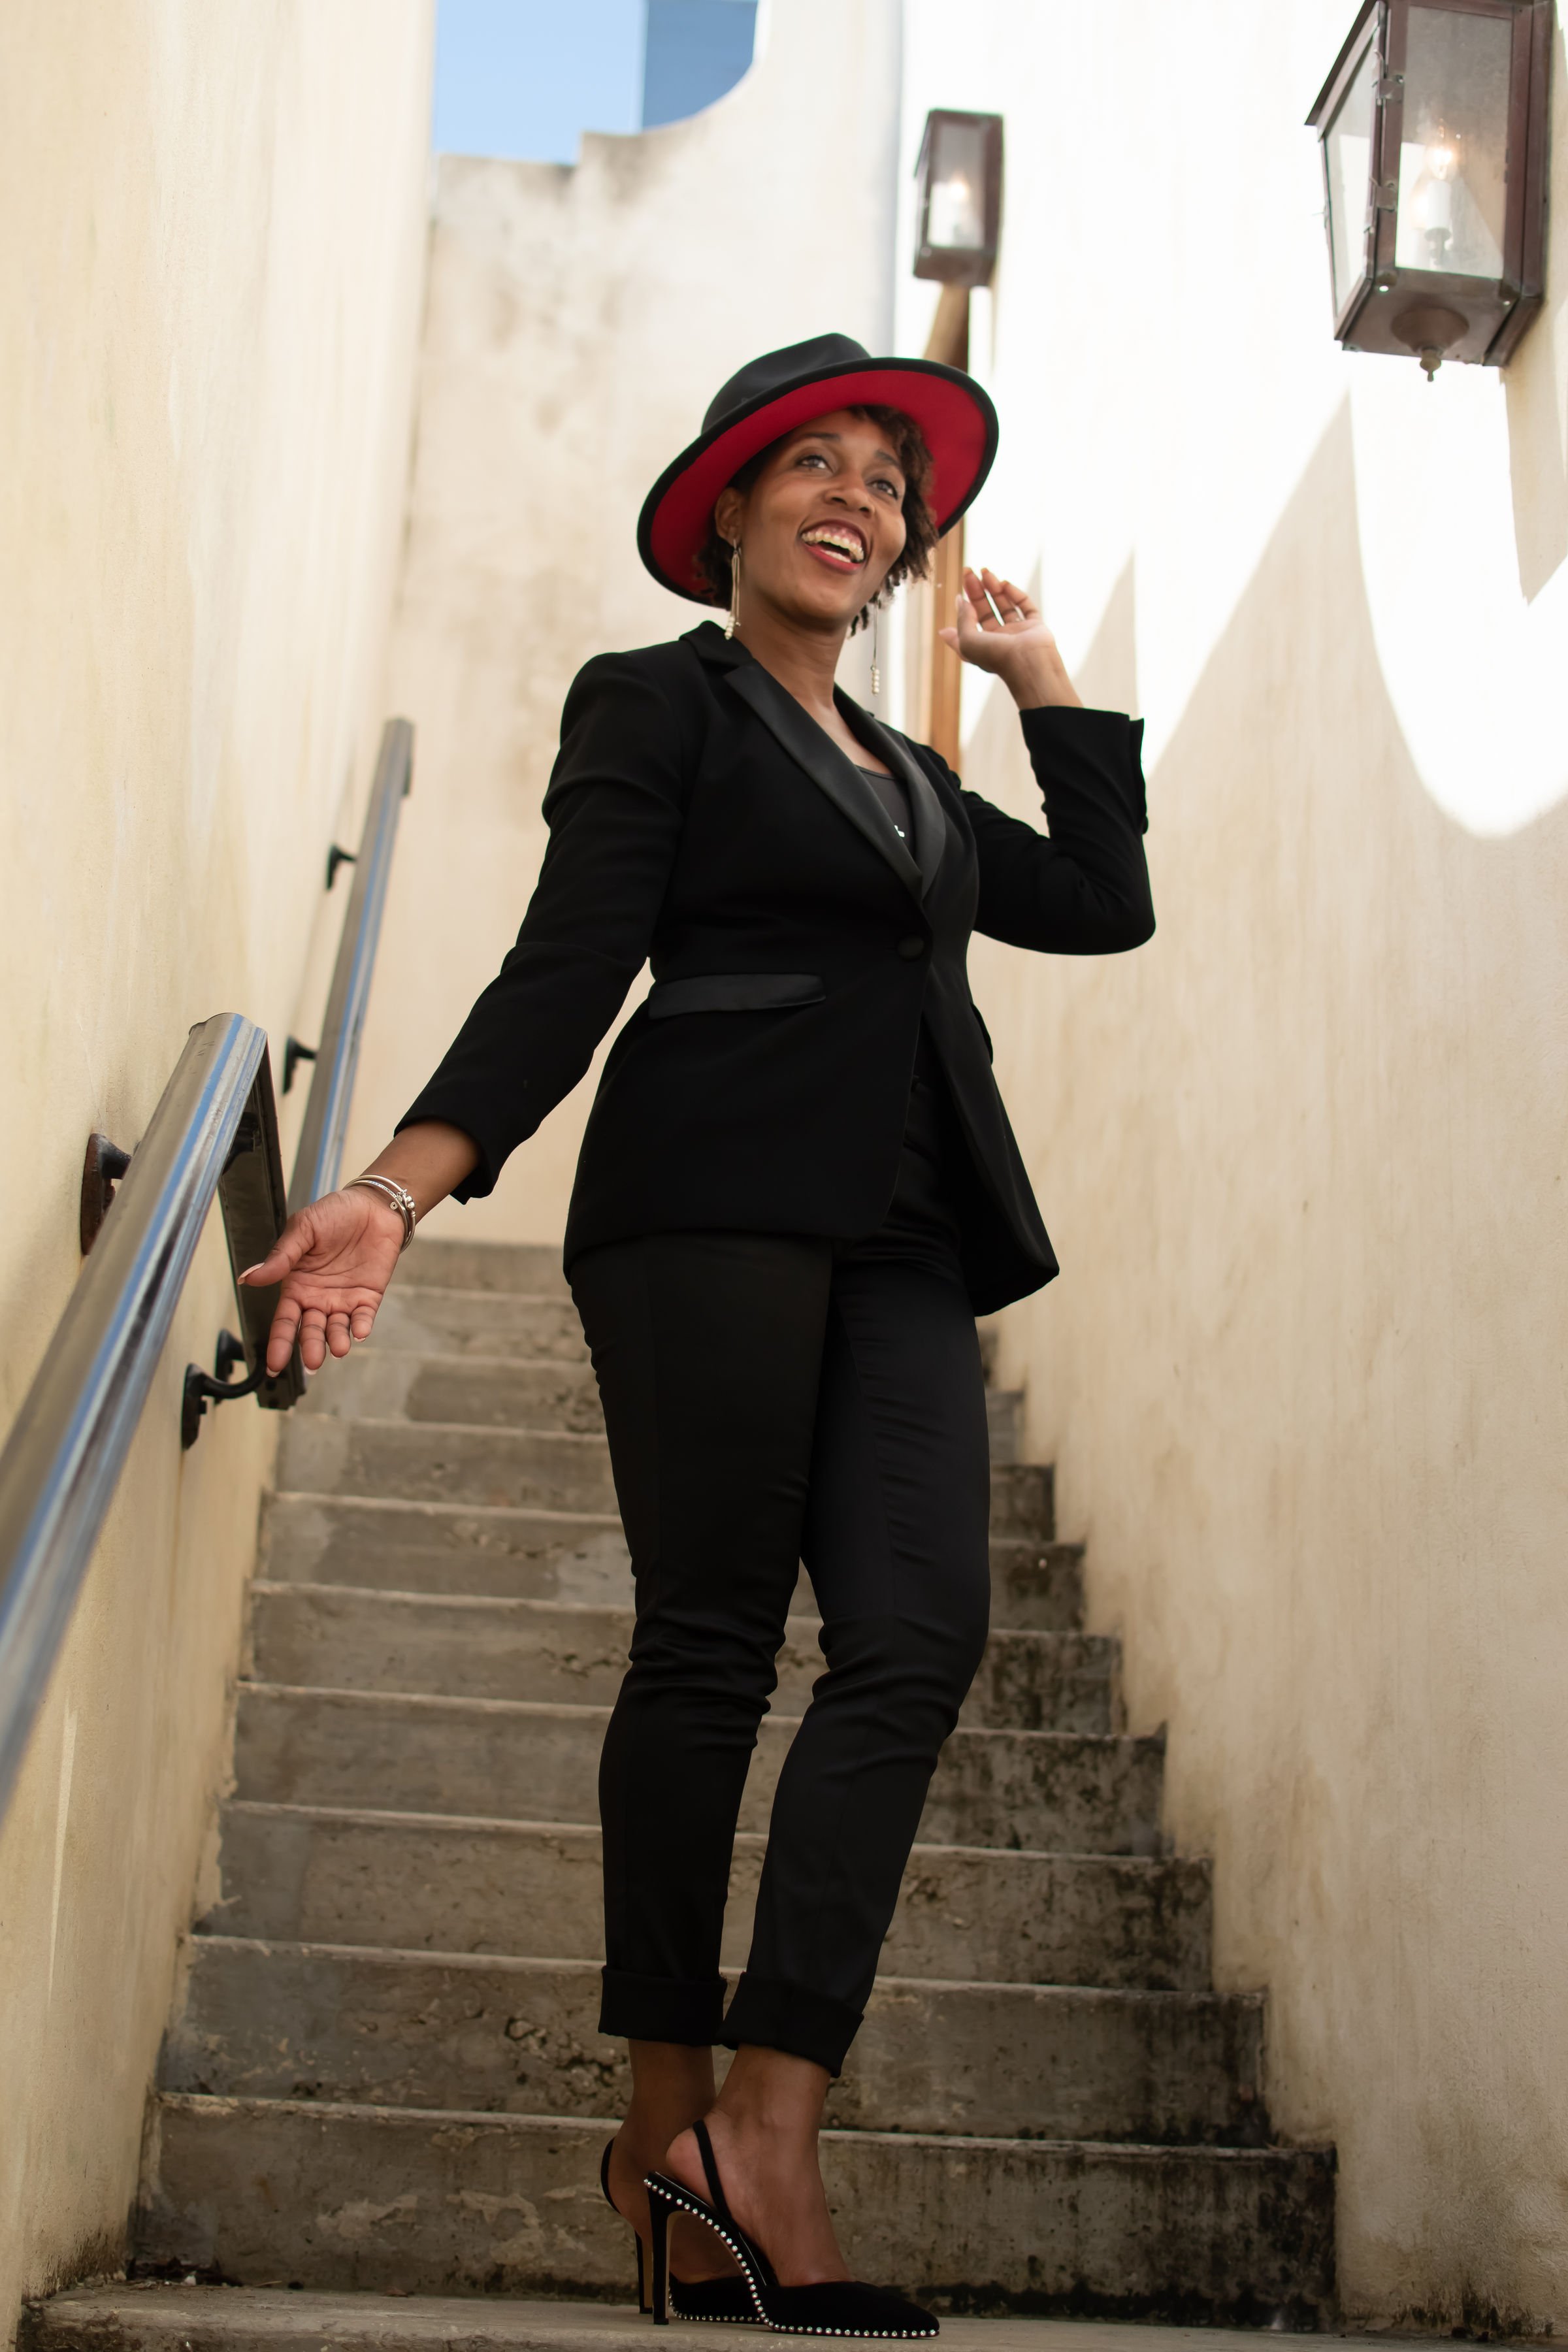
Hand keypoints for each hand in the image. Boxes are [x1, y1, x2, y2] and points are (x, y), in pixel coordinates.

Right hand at [240, 1186, 404, 1374]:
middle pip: (310, 1330)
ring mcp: (343, 1299)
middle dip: (310, 1347)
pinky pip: (363, 1317)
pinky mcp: (368, 1297)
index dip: (280, 1342)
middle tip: (311, 1361)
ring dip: (336, 1341)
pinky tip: (359, 1332)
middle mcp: (318, 1298)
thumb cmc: (333, 1214)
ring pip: (337, 1329)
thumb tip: (248, 1277)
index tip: (274, 1365)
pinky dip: (361, 1326)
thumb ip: (279, 1257)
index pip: (285, 1320)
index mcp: (296, 1285)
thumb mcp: (302, 1230)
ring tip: (338, 1348)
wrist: (372, 1205)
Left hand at [937, 567, 1081, 709]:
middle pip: (986, 611)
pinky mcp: (1035, 626)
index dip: (965, 606)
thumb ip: (963, 620)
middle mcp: (1000, 639)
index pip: (972, 622)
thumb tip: (959, 601)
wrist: (1029, 664)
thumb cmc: (996, 656)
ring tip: (985, 571)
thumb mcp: (968, 640)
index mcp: (983, 646)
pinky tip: (1004, 583)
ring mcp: (1019, 632)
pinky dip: (1016, 594)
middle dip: (977, 591)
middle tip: (969, 572)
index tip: (959, 591)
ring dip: (994, 588)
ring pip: (1005, 605)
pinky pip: (1025, 606)